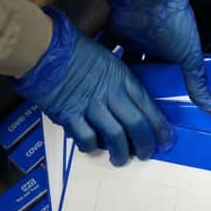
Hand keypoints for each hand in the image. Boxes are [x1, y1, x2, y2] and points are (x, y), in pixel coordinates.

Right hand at [13, 8, 174, 166]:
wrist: (45, 50)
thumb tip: (129, 105)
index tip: (165, 141)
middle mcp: (110, 94)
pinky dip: (91, 147)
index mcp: (122, 78)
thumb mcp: (108, 60)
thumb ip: (120, 82)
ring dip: (120, 153)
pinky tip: (92, 147)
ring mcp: (90, 106)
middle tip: (146, 155)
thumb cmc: (76, 52)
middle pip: (136, 125)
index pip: (148, 107)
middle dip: (145, 145)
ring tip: (120, 160)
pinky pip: (86, 139)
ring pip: (115, 136)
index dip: (160, 128)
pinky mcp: (70, 116)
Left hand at [108, 0, 210, 112]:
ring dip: (117, 75)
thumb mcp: (189, 57)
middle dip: (136, 86)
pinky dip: (101, 58)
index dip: (157, 92)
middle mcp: (148, 48)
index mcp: (167, 54)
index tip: (150, 111)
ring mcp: (131, 41)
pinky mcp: (115, 33)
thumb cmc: (173, 22)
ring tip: (110, 96)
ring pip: (122, 63)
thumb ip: (196, 82)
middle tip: (127, 107)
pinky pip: (105, 48)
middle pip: (140, 73)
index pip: (161, 78)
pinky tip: (97, 76)